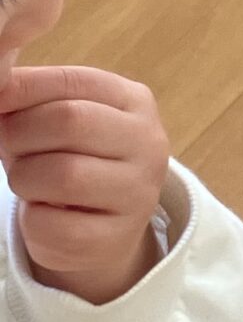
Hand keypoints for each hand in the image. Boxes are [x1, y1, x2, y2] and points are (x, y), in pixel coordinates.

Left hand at [0, 65, 171, 305]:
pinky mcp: (117, 238)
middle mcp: (150, 145)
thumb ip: (30, 93)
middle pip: (69, 122)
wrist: (102, 225)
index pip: (71, 82)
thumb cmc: (69, 156)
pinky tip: (47, 215)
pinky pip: (54, 224)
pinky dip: (33, 220)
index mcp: (134, 102)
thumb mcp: (57, 114)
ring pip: (63, 175)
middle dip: (20, 134)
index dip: (21, 90)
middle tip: (9, 148)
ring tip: (31, 183)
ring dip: (25, 179)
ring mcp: (140, 194)